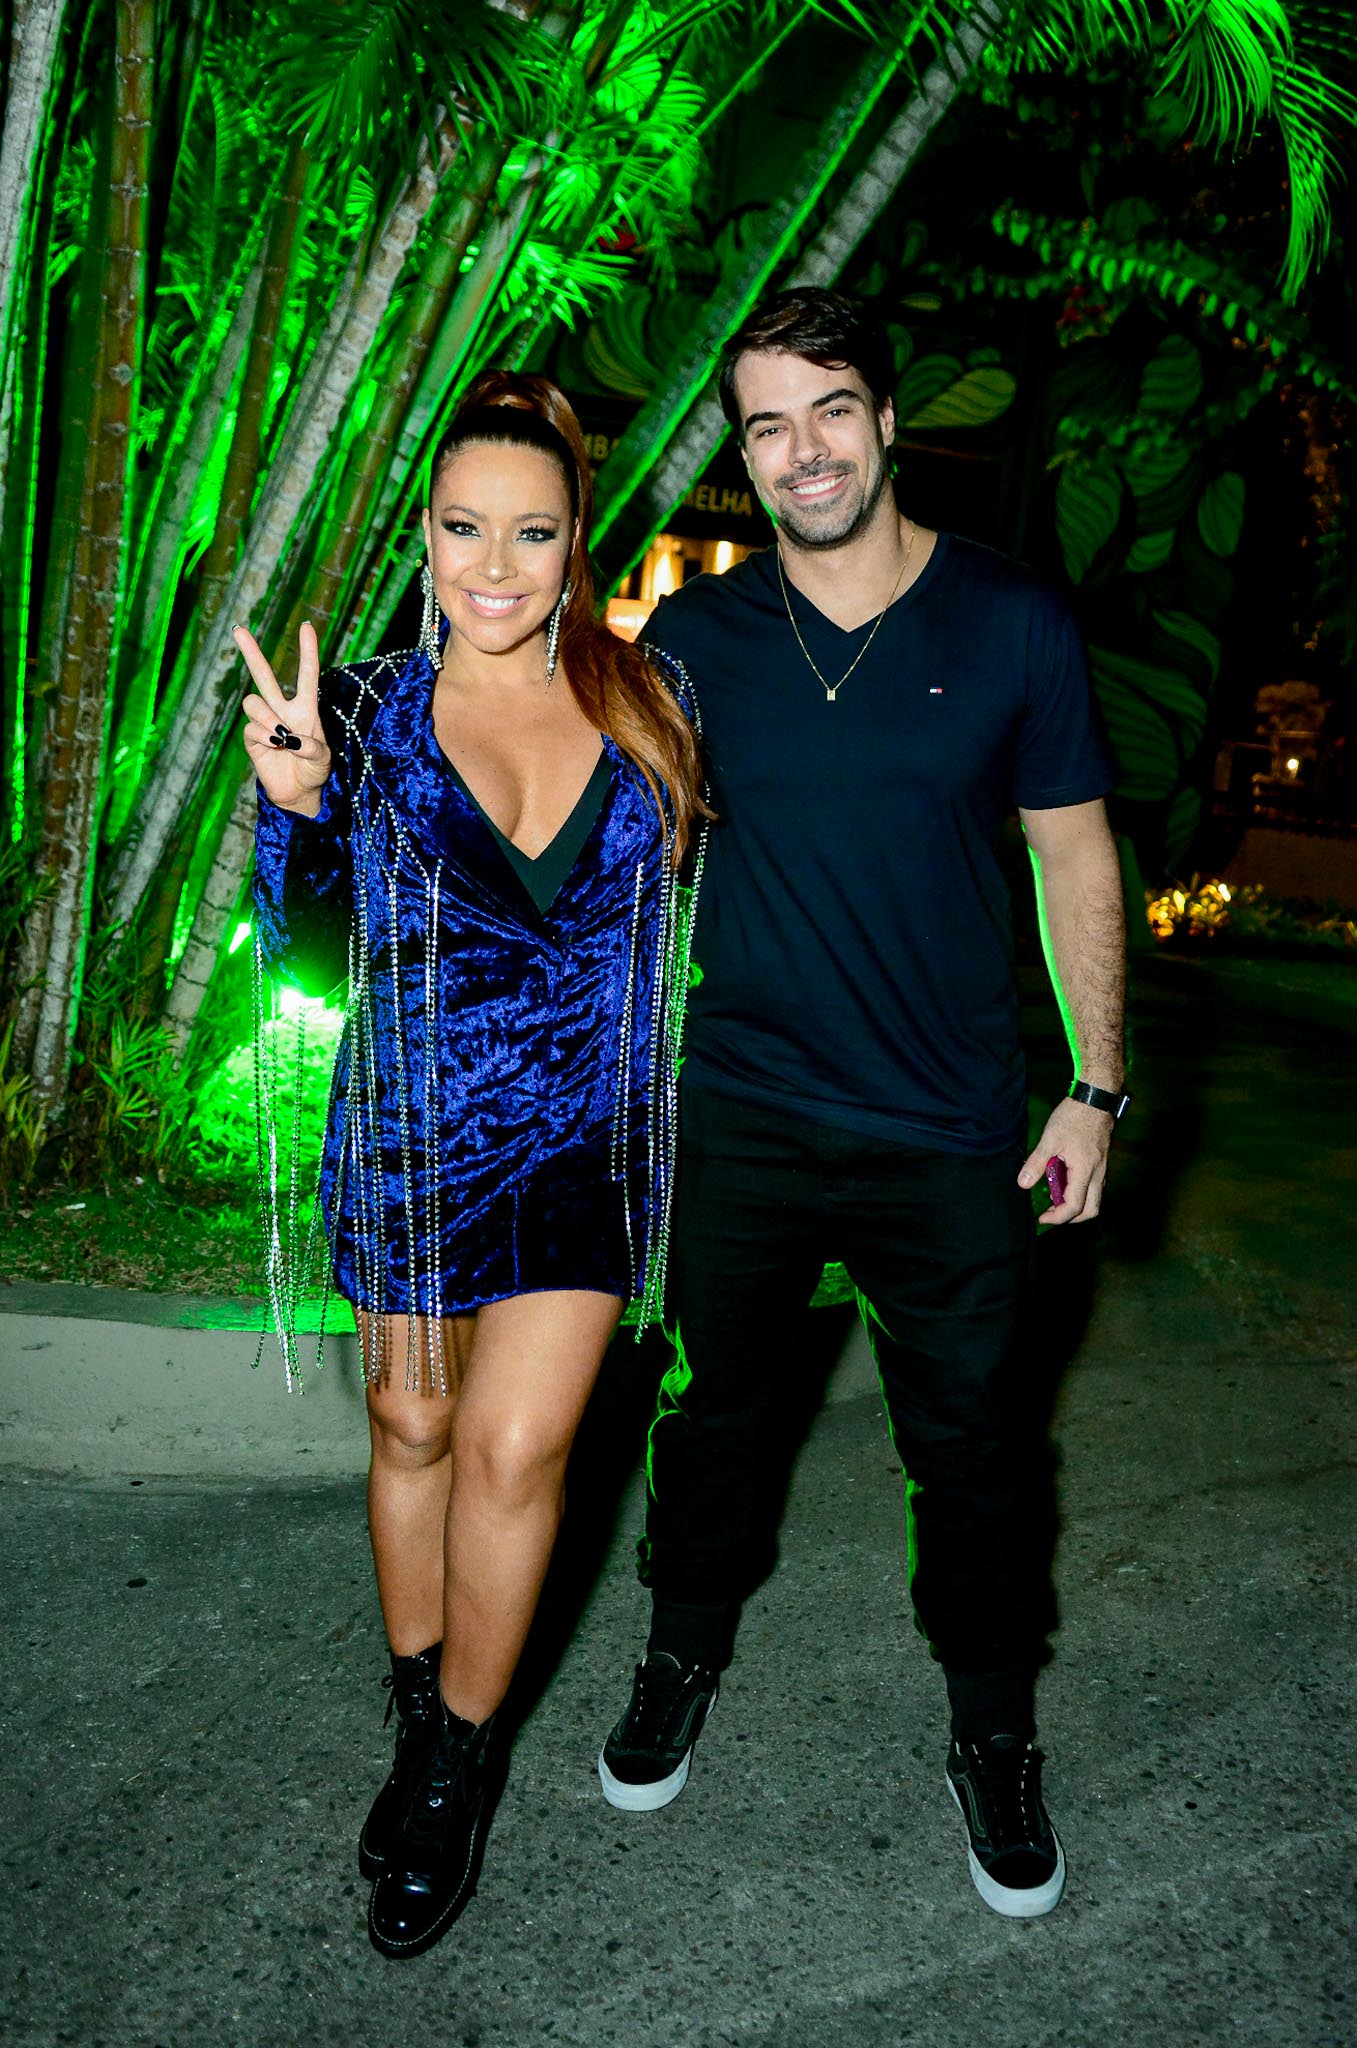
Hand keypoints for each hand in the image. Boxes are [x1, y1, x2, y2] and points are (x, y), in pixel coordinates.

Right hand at [236, 620, 330, 817]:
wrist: (298, 794)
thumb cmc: (315, 772)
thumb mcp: (324, 761)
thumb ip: (312, 748)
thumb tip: (289, 738)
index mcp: (306, 708)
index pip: (307, 675)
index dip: (307, 651)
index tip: (305, 626)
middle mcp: (282, 710)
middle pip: (263, 676)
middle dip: (251, 652)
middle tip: (238, 629)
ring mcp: (265, 722)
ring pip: (253, 702)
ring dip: (267, 718)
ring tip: (282, 737)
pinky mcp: (252, 738)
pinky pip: (251, 728)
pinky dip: (265, 737)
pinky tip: (275, 748)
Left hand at [1018, 1096, 1113, 1225]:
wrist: (1096, 1098)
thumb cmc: (1073, 1117)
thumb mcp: (1050, 1139)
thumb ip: (1036, 1163)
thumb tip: (1023, 1184)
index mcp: (1085, 1171)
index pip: (1074, 1206)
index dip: (1057, 1217)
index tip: (1042, 1217)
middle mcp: (1098, 1174)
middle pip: (1091, 1210)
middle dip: (1071, 1218)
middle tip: (1051, 1213)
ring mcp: (1102, 1168)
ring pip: (1094, 1199)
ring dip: (1076, 1205)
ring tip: (1054, 1198)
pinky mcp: (1101, 1161)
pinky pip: (1094, 1187)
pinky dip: (1080, 1192)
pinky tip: (1064, 1181)